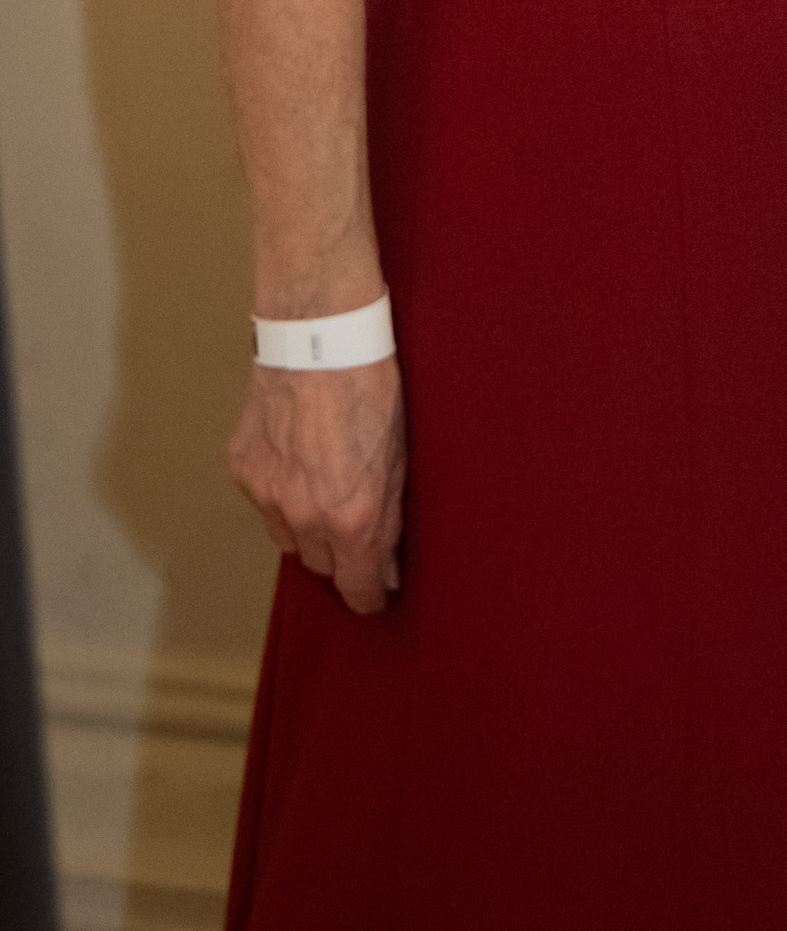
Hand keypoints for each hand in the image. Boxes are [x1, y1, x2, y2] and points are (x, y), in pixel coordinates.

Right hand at [229, 358, 407, 614]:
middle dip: (340, 557)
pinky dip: (279, 494)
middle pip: (319, 566)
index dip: (369, 596)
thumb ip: (389, 515)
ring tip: (326, 490)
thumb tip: (385, 563)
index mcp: (352, 516)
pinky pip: (262, 502)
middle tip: (355, 532)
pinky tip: (298, 462)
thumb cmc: (372, 384)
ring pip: (287, 537)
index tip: (375, 595)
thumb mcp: (399, 455)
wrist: (319, 335)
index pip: (356, 585)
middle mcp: (305, 514)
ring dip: (307, 528)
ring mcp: (267, 493)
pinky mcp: (243, 468)